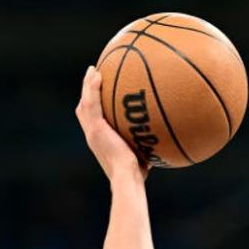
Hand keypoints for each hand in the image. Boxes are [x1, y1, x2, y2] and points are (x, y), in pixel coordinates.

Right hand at [75, 66, 148, 182]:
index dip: (93, 106)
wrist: (127, 177)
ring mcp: (92, 131)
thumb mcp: (141, 155)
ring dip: (88, 85)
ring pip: (85, 103)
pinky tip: (98, 75)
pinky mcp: (96, 128)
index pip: (92, 120)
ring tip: (93, 70)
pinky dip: (93, 89)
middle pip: (84, 109)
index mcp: (100, 141)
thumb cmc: (137, 174)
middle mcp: (92, 135)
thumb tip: (164, 139)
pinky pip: (93, 103)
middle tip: (93, 76)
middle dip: (87, 92)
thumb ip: (146, 144)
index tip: (99, 94)